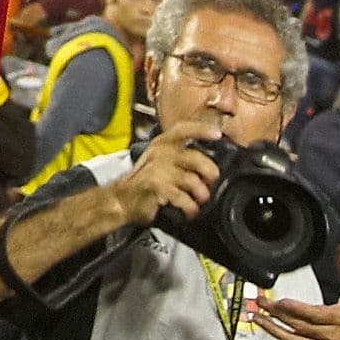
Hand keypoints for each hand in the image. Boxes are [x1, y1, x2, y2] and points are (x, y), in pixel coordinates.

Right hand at [106, 130, 221, 228]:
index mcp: (162, 144)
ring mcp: (157, 168)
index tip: (217, 134)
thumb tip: (209, 166)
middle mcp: (160, 152)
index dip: (201, 130)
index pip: (183, 129)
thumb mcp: (160, 163)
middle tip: (211, 181)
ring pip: (191, 179)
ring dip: (200, 194)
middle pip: (195, 157)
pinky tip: (189, 210)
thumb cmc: (143, 184)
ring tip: (199, 200)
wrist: (122, 200)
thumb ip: (181, 159)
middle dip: (209, 172)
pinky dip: (189, 206)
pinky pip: (182, 196)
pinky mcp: (155, 184)